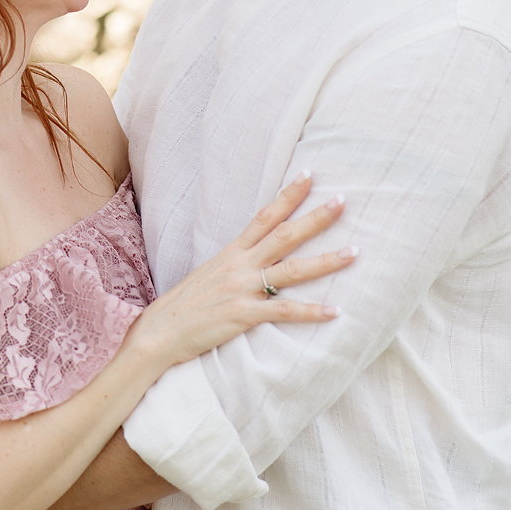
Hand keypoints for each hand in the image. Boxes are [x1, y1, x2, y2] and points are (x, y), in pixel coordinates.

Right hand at [131, 174, 352, 368]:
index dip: (288, 196)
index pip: (264, 216)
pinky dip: (310, 312)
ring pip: (291, 270)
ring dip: (325, 261)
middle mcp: (239, 265)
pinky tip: (335, 311)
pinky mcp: (242, 315)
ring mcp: (241, 289)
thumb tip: (256, 256)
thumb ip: (234, 264)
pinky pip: (283, 311)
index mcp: (231, 253)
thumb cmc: (183, 306)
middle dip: (315, 218)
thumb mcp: (209, 275)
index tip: (310, 175)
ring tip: (353, 253)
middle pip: (284, 235)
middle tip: (342, 201)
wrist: (157, 333)